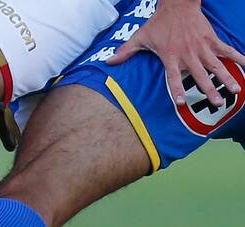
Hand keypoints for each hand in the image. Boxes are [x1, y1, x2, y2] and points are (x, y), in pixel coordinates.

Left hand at [108, 0, 244, 106]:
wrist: (178, 4)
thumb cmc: (158, 23)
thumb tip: (108, 62)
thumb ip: (126, 52)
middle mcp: (188, 54)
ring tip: (236, 90)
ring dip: (227, 77)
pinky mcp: (212, 39)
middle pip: (200, 74)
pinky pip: (227, 50)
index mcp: (171, 56)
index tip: (182, 103)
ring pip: (217, 65)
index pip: (173, 78)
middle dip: (209, 89)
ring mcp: (202, 47)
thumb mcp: (140, 37)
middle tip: (216, 102)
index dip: (177, 90)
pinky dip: (238, 57)